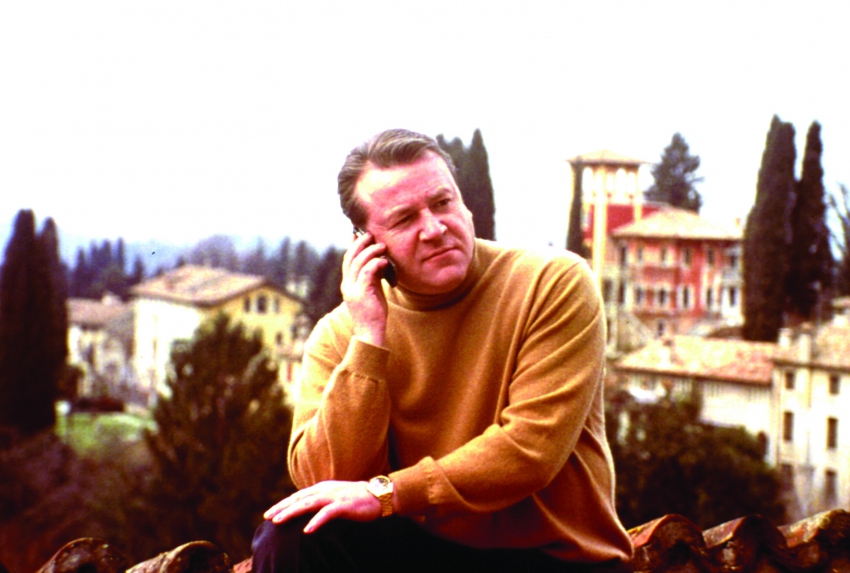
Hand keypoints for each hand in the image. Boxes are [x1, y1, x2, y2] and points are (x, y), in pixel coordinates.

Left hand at [264, 480, 381, 532]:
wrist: (379, 495)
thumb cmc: (356, 499)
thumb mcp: (335, 498)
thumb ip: (321, 502)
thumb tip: (306, 512)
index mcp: (322, 488)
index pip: (298, 496)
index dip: (283, 504)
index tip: (269, 513)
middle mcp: (325, 490)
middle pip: (298, 499)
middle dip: (282, 508)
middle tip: (267, 517)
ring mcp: (334, 496)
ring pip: (308, 504)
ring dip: (292, 512)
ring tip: (278, 521)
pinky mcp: (344, 505)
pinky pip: (327, 513)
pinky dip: (316, 521)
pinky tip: (307, 530)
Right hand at [341, 232, 388, 345]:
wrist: (370, 332)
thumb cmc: (373, 312)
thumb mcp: (371, 290)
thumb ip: (372, 277)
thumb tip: (379, 261)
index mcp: (348, 283)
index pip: (347, 260)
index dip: (352, 245)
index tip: (358, 233)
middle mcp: (347, 285)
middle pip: (350, 257)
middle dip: (360, 243)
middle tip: (371, 234)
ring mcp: (353, 289)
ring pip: (358, 263)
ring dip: (371, 251)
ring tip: (382, 245)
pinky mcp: (362, 294)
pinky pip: (367, 273)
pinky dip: (375, 264)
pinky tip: (384, 260)